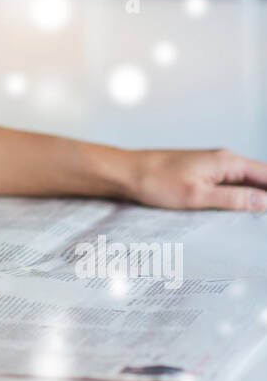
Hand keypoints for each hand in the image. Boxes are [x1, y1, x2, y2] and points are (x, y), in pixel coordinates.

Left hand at [126, 146, 266, 212]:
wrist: (128, 172)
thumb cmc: (157, 181)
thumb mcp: (198, 195)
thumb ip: (233, 199)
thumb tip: (265, 202)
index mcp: (227, 161)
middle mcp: (224, 159)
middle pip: (260, 177)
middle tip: (265, 220)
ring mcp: (214, 165)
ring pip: (246, 181)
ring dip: (256, 196)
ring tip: (259, 217)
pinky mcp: (203, 172)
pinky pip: (231, 183)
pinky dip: (241, 195)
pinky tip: (240, 210)